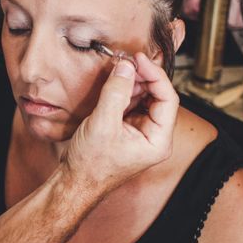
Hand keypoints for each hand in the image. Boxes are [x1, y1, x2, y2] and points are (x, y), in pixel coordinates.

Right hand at [62, 52, 178, 193]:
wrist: (75, 182)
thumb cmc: (91, 164)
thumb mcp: (103, 123)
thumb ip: (116, 92)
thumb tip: (126, 67)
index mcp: (158, 140)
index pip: (167, 99)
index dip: (154, 75)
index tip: (139, 60)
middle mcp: (154, 137)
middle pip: (158, 97)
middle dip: (143, 78)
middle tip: (127, 63)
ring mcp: (141, 133)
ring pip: (144, 99)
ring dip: (132, 83)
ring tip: (118, 71)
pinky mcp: (128, 130)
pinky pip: (131, 105)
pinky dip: (124, 92)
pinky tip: (114, 84)